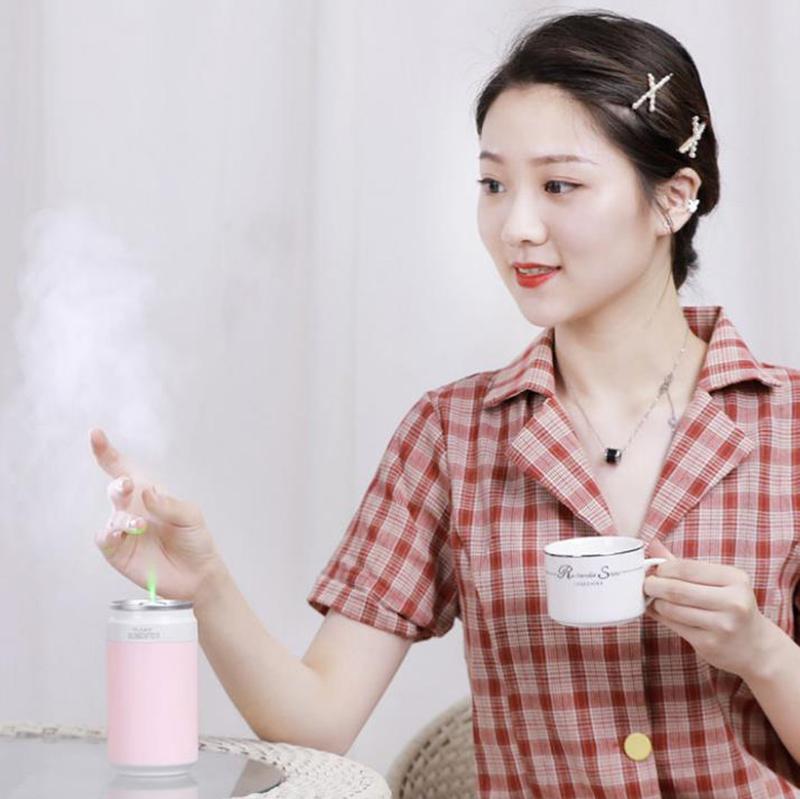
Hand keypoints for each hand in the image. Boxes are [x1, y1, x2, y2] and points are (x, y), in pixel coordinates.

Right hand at [90, 427, 224, 601]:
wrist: (197, 574)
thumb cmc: (194, 539)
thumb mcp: (190, 517)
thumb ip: (169, 505)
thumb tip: (146, 493)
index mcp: (149, 493)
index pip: (124, 469)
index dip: (107, 452)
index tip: (96, 435)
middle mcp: (132, 508)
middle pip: (115, 488)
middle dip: (118, 484)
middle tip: (127, 486)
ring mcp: (124, 530)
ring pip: (113, 515)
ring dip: (123, 517)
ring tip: (141, 525)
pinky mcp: (118, 551)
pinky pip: (105, 538)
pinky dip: (108, 534)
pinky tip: (120, 533)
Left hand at [643, 539, 775, 680]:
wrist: (755, 647)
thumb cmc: (730, 606)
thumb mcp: (717, 581)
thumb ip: (684, 565)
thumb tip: (652, 545)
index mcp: (735, 579)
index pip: (686, 568)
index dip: (663, 568)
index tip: (656, 570)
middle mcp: (733, 602)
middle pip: (676, 590)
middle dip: (653, 585)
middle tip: (647, 584)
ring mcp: (722, 625)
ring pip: (671, 609)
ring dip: (655, 602)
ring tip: (653, 598)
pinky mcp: (710, 644)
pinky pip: (674, 625)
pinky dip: (660, 616)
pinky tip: (659, 611)